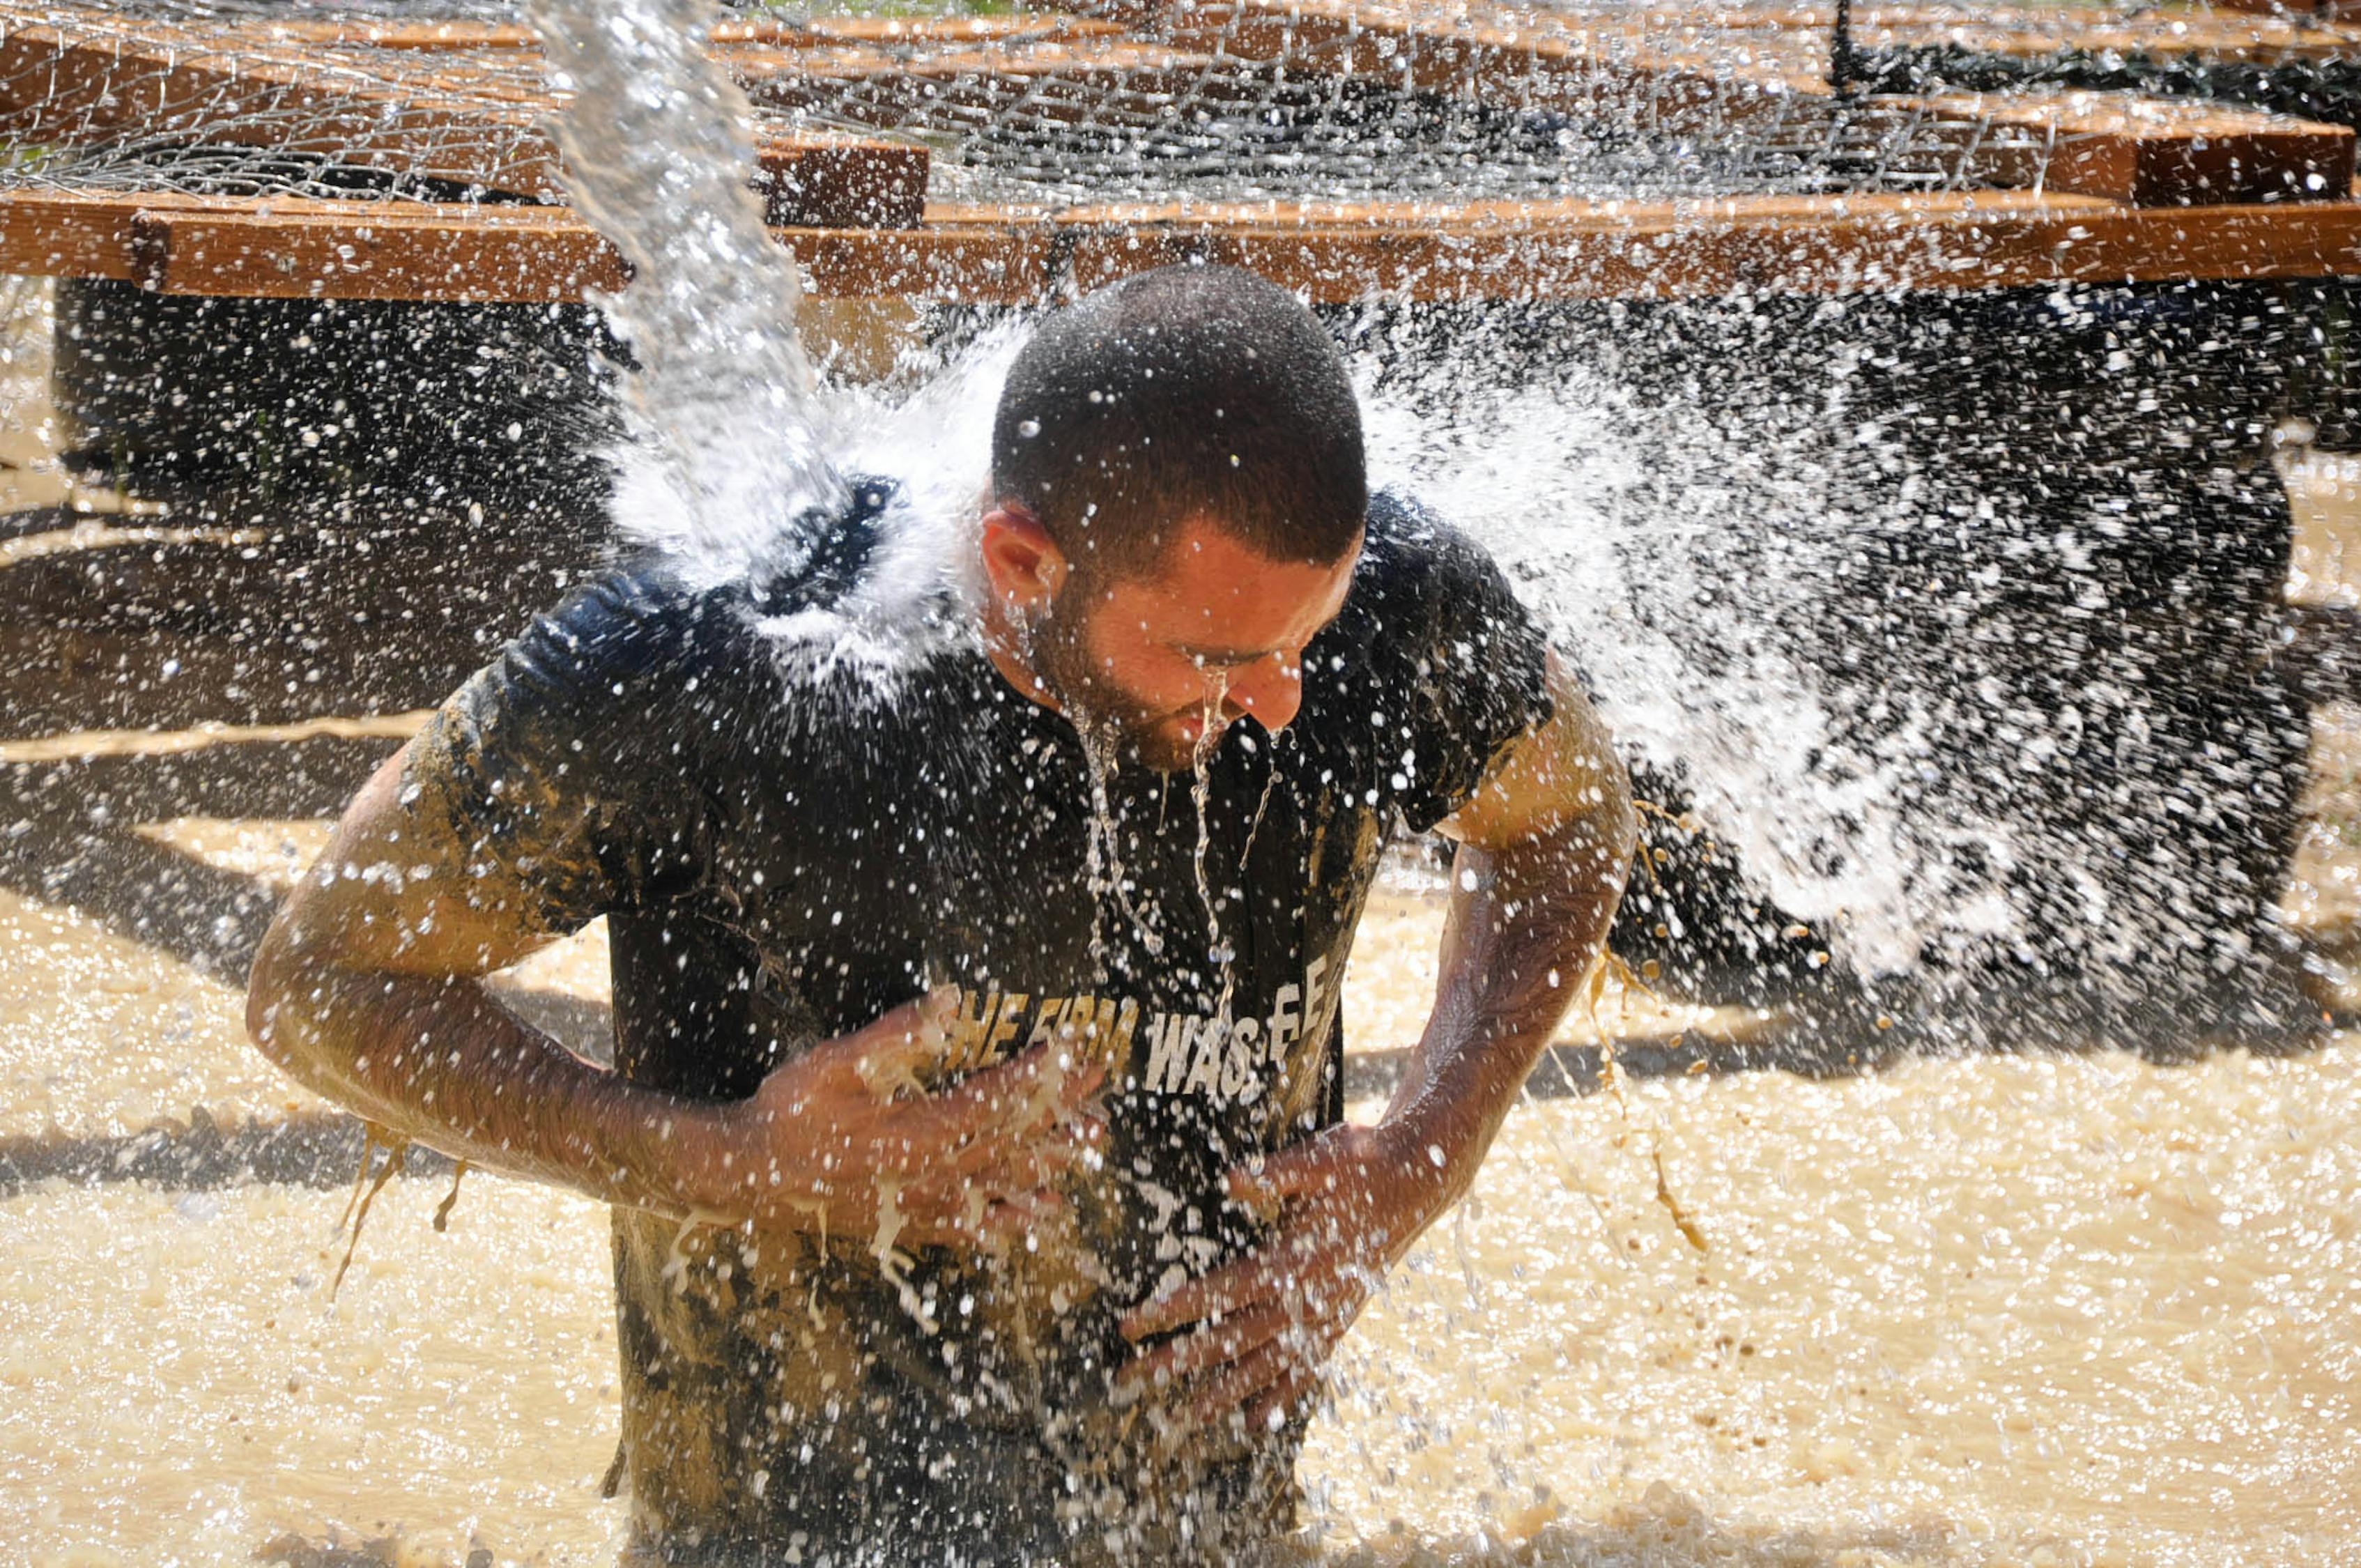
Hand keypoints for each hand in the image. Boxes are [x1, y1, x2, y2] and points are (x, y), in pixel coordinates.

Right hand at [697, 987, 1106, 1251]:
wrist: (746, 1180)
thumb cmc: (787, 1113)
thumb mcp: (832, 1062)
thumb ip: (894, 1035)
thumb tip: (950, 1002)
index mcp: (916, 1130)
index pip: (995, 1097)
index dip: (1038, 1073)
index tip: (1072, 1049)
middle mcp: (931, 1174)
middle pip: (1013, 1140)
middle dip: (1061, 1111)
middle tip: (1102, 1089)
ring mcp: (923, 1205)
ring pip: (1004, 1185)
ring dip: (1052, 1163)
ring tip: (1093, 1145)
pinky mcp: (911, 1226)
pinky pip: (974, 1229)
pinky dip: (1012, 1222)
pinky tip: (1042, 1216)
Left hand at [1115, 1120, 1450, 1434]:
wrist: (1420, 1181)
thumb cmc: (1364, 1162)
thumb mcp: (1326, 1155)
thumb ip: (1280, 1173)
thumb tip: (1232, 1179)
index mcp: (1296, 1257)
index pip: (1223, 1290)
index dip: (1176, 1308)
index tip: (1132, 1323)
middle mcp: (1310, 1295)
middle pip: (1234, 1337)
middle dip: (1180, 1359)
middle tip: (1130, 1378)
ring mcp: (1327, 1314)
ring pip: (1268, 1363)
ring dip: (1224, 1392)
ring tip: (1184, 1417)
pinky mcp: (1340, 1319)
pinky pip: (1308, 1367)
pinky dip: (1282, 1397)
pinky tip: (1256, 1423)